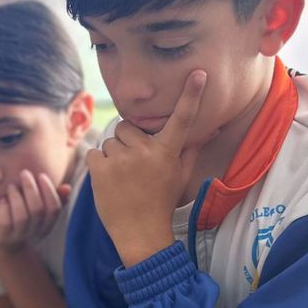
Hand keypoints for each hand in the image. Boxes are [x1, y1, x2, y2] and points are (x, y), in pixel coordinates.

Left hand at [0, 170, 71, 252]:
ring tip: (11, 185)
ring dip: (16, 197)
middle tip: (24, 173)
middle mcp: (35, 232)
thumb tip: (68, 188)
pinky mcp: (3, 237)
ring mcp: (18, 236)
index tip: (41, 175)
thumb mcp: (38, 207)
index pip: (54, 208)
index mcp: (47, 224)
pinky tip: (2, 199)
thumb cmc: (22, 216)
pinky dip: (4, 209)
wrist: (1, 240)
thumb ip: (53, 197)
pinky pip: (5, 224)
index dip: (49, 191)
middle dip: (31, 189)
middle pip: (37, 210)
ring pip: (21, 217)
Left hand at [85, 70, 206, 266]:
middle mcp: (146, 152)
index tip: (198, 74)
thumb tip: (211, 128)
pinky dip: (99, 164)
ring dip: (114, 155)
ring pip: (110, 141)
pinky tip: (109, 180)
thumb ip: (190, 149)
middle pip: (128, 127)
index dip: (191, 95)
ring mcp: (122, 160)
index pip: (182, 119)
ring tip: (123, 177)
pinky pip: (95, 153)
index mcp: (168, 152)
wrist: (140, 234)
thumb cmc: (162, 203)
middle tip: (134, 164)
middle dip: (128, 141)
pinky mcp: (100, 169)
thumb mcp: (180, 176)